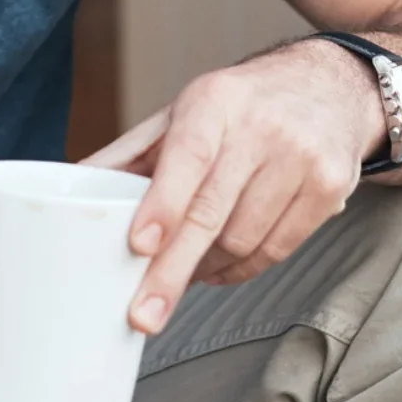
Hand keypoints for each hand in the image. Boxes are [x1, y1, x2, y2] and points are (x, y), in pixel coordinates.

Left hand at [82, 41, 382, 333]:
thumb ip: (132, 152)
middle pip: (212, 212)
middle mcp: (262, 127)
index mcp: (215, 102)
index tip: (139, 245)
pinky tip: (220, 265)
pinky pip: (276, 250)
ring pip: (243, 239)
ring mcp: (301, 159)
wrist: (330, 87)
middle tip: (144, 313)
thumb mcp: (185, 112)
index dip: (163, 205)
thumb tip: (70, 184)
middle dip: (173, 269)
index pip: (187, 158)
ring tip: (184, 270)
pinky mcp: (329, 188)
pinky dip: (240, 268)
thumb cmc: (242, 105)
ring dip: (205, 269)